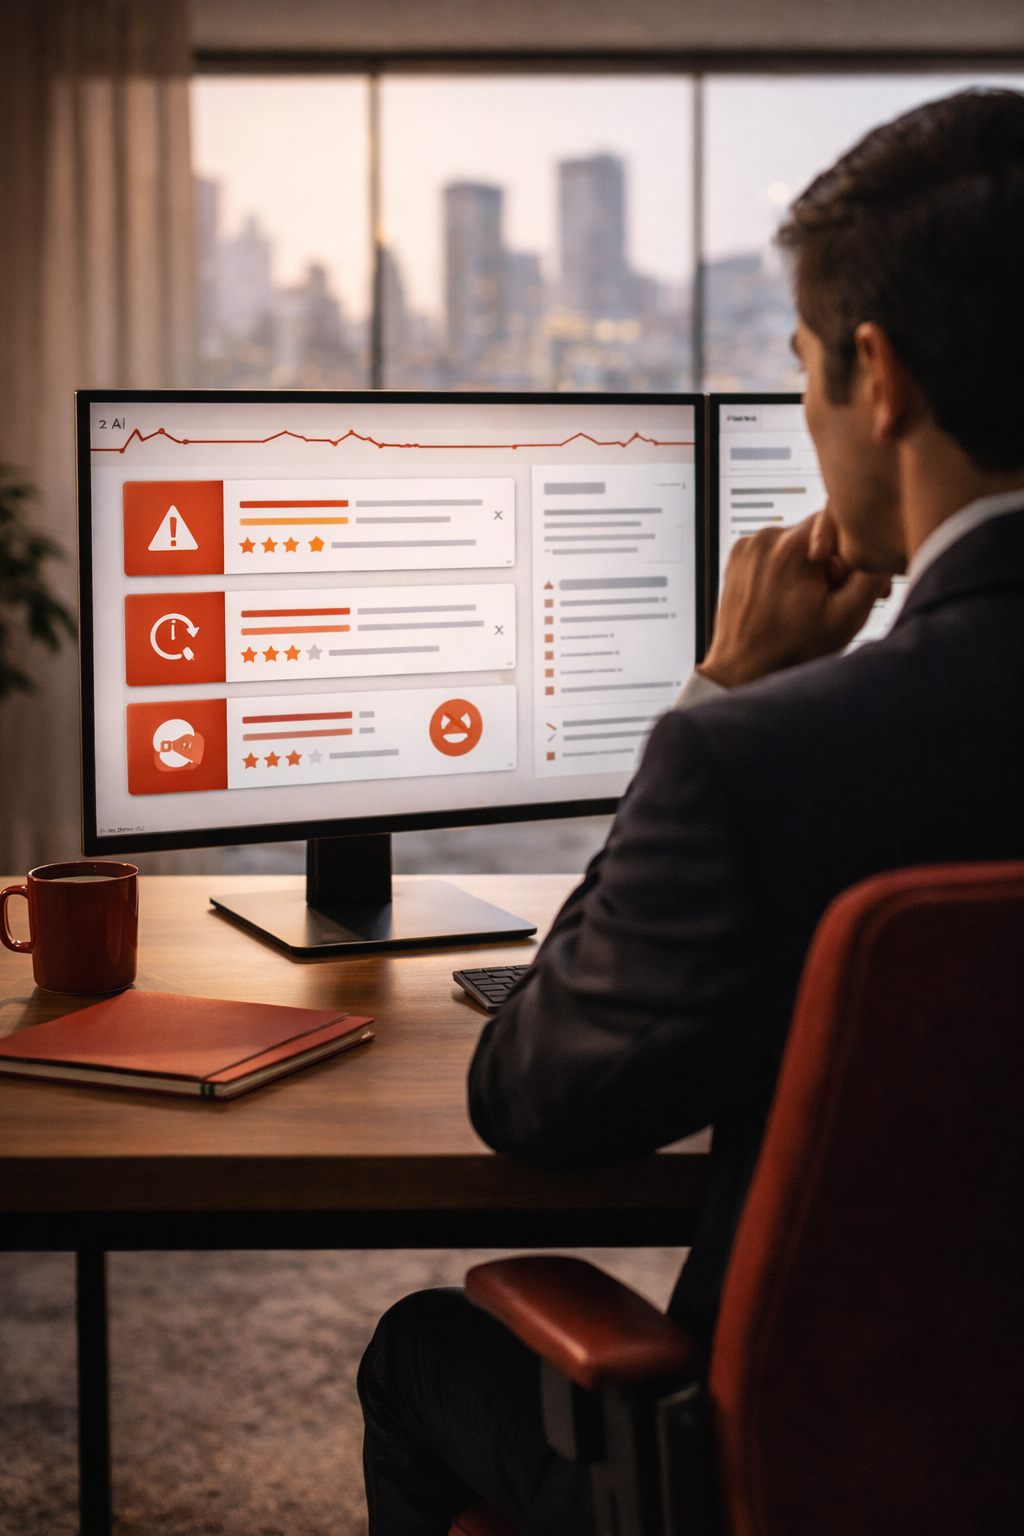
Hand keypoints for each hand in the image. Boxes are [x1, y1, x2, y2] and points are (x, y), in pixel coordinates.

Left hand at [699, 508, 891, 688]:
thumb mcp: (847, 617)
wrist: (744, 668)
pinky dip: (785, 569)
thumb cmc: (792, 649)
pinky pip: (774, 551)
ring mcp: (748, 545)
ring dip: (808, 565)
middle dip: (831, 561)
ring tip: (805, 601)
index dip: (853, 552)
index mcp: (793, 545)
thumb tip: (882, 547)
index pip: (840, 521)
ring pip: (796, 541)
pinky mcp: (738, 556)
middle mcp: (767, 537)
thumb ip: (871, 575)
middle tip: (832, 597)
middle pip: (817, 532)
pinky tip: (786, 598)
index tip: (850, 583)